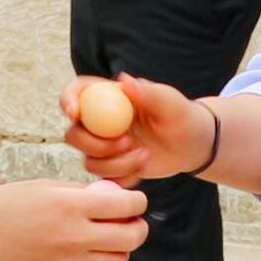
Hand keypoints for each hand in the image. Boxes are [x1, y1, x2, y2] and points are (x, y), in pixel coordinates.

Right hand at [0, 179, 148, 260]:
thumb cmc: (7, 206)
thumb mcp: (47, 185)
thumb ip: (80, 191)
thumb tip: (106, 195)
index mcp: (72, 206)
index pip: (126, 205)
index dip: (138, 201)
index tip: (135, 199)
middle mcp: (76, 235)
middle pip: (131, 238)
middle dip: (139, 226)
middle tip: (132, 219)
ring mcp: (70, 258)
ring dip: (123, 249)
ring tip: (112, 236)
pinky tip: (91, 248)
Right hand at [61, 74, 213, 186]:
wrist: (192, 144)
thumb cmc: (180, 114)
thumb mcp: (168, 101)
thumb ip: (147, 92)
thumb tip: (123, 80)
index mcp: (109, 98)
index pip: (77, 92)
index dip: (68, 100)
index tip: (75, 113)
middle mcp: (100, 122)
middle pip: (74, 134)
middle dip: (96, 144)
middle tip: (127, 142)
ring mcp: (104, 147)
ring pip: (89, 161)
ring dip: (115, 164)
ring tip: (144, 156)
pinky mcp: (112, 169)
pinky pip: (104, 179)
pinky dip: (122, 178)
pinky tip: (141, 169)